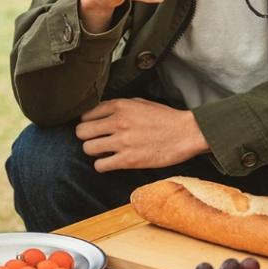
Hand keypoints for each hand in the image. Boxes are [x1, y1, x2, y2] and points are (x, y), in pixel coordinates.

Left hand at [76, 98, 207, 171]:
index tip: (93, 128)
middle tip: (95, 140)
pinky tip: (111, 162)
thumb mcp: (140, 103)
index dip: (88, 123)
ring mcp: (122, 141)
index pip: (86, 114)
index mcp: (120, 106)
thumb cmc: (165, 118)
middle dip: (86, 137)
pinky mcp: (128, 160)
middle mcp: (118, 122)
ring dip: (94, 152)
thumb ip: (119, 106)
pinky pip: (100, 165)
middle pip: (81, 132)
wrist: (186, 133)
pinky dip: (102, 165)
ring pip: (88, 148)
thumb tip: (100, 112)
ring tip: (104, 151)